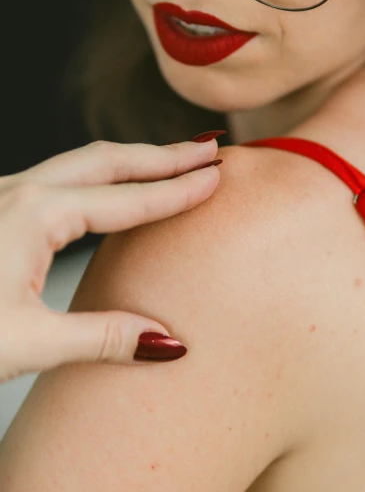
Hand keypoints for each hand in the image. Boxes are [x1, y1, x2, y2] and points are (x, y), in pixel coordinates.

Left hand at [0, 136, 222, 381]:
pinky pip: (64, 176)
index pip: (127, 199)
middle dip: (162, 154)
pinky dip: (105, 173)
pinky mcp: (2, 207)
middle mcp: (22, 192)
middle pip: (109, 160)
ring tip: (174, 158)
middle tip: (208, 149)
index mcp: (34, 215)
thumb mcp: (26, 342)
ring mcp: (8, 194)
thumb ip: (102, 338)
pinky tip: (114, 186)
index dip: (177, 189)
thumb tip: (168, 341)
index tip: (217, 176)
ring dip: (133, 158)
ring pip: (84, 162)